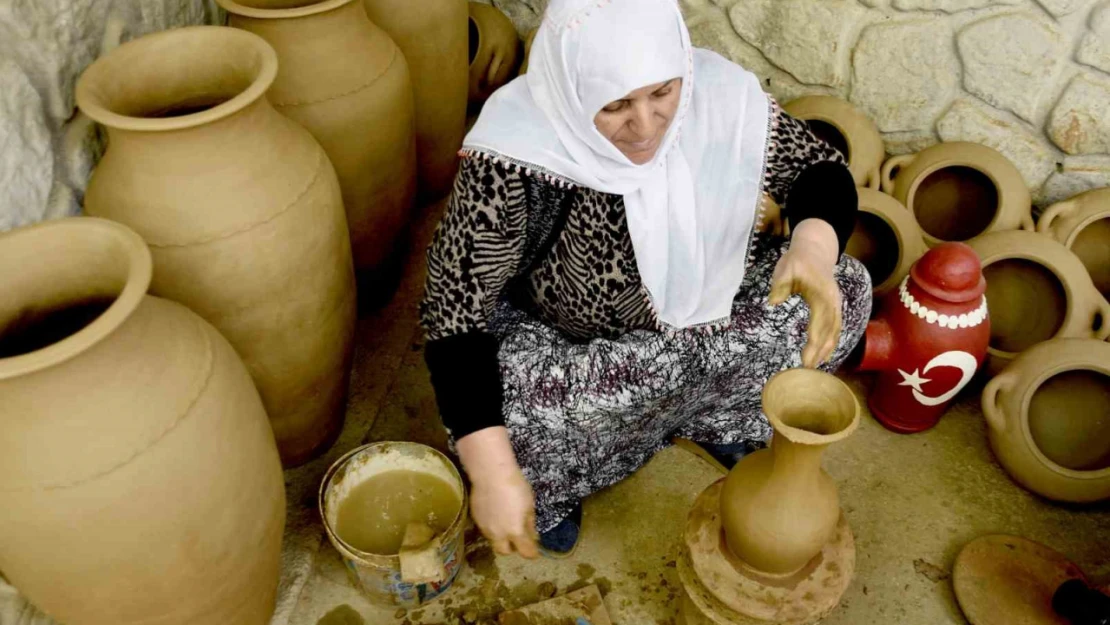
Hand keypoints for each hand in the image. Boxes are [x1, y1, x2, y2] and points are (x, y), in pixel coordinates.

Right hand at [456, 428, 539, 558]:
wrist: (490, 474)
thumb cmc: (515, 486)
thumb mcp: (529, 505)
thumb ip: (530, 524)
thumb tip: (533, 536)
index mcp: (515, 532)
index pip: (525, 552)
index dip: (532, 553)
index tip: (535, 550)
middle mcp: (498, 534)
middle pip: (504, 551)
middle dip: (512, 548)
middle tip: (518, 537)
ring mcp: (485, 527)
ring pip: (493, 540)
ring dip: (501, 537)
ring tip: (506, 523)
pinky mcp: (476, 519)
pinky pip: (486, 529)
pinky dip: (492, 527)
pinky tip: (496, 514)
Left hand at [769, 219, 841, 368]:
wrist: (815, 249)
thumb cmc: (797, 260)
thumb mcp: (785, 268)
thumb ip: (780, 285)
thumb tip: (773, 302)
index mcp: (821, 295)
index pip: (818, 325)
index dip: (813, 345)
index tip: (805, 361)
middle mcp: (832, 302)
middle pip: (829, 332)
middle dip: (820, 352)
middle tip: (808, 370)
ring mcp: (836, 304)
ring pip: (835, 331)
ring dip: (827, 349)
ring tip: (817, 366)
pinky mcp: (835, 305)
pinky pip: (837, 326)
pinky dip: (832, 341)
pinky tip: (825, 353)